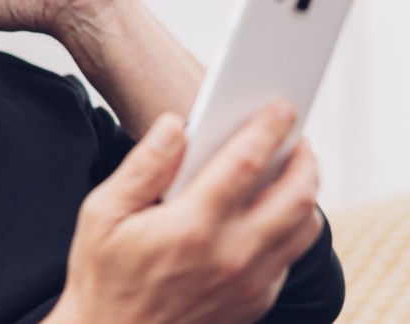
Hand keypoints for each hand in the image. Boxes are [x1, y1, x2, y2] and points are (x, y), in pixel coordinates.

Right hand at [46, 103, 323, 323]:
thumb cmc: (103, 277)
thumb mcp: (103, 214)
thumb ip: (143, 165)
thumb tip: (175, 125)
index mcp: (191, 226)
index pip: (247, 162)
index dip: (269, 127)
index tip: (281, 107)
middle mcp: (230, 256)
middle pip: (296, 195)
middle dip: (304, 157)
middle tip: (298, 136)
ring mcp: (248, 284)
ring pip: (304, 228)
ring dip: (306, 191)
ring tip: (294, 168)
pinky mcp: (254, 303)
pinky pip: (290, 257)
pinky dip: (292, 227)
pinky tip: (274, 210)